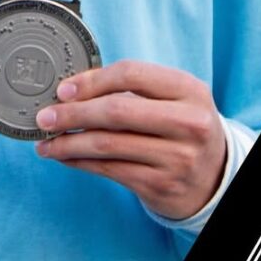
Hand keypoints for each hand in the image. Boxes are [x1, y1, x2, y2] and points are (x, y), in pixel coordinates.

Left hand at [34, 60, 226, 219]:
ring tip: (46, 143)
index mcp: (189, 90)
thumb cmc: (180, 126)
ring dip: (68, 144)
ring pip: (108, 146)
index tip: (63, 90)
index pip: (131, 74)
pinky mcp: (162, 185)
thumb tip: (70, 90)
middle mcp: (188, 123)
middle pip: (116, 111)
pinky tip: (64, 157)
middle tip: (44, 117)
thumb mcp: (170, 97)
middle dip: (72, 114)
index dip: (91, 81)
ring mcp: (177, 157)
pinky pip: (110, 170)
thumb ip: (128, 87)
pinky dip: (80, 163)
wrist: (215, 176)